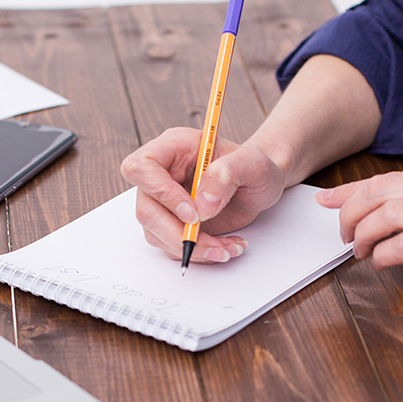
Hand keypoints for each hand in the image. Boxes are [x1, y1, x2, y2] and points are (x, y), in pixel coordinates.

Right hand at [120, 127, 285, 263]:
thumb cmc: (255, 168)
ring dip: (193, 248)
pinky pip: (172, 246)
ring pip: (156, 233)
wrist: (260, 187)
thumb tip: (203, 204)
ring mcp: (164, 202)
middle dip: (179, 234)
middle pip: (146, 209)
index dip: (161, 193)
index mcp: (174, 147)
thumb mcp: (254, 164)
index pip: (142, 167)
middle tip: (213, 244)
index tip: (193, 213)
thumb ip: (227, 175)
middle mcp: (163, 174)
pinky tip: (225, 247)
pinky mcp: (172, 224)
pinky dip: (200, 253)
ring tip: (228, 247)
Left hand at [314, 168, 402, 316]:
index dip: (353, 189)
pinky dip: (384, 254)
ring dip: (363, 234)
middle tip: (342, 234)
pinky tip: (383, 264)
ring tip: (359, 251)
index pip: (392, 178)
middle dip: (350, 211)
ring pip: (386, 214)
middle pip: (381, 191)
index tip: (329, 199)